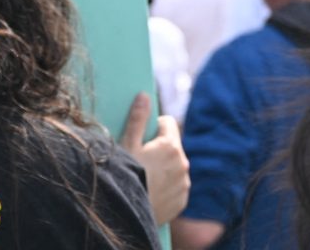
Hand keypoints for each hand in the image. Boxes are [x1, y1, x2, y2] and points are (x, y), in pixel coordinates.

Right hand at [119, 92, 190, 224]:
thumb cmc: (125, 176)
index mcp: (171, 145)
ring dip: (165, 167)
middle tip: (140, 160)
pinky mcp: (183, 200)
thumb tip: (144, 95)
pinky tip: (152, 191)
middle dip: (159, 148)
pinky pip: (177, 186)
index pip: (167, 123)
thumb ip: (138, 119)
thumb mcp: (127, 146)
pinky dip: (168, 186)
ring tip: (146, 177)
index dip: (153, 127)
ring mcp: (184, 183)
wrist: (127, 215)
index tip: (142, 137)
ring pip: (175, 166)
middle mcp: (183, 162)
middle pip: (172, 146)